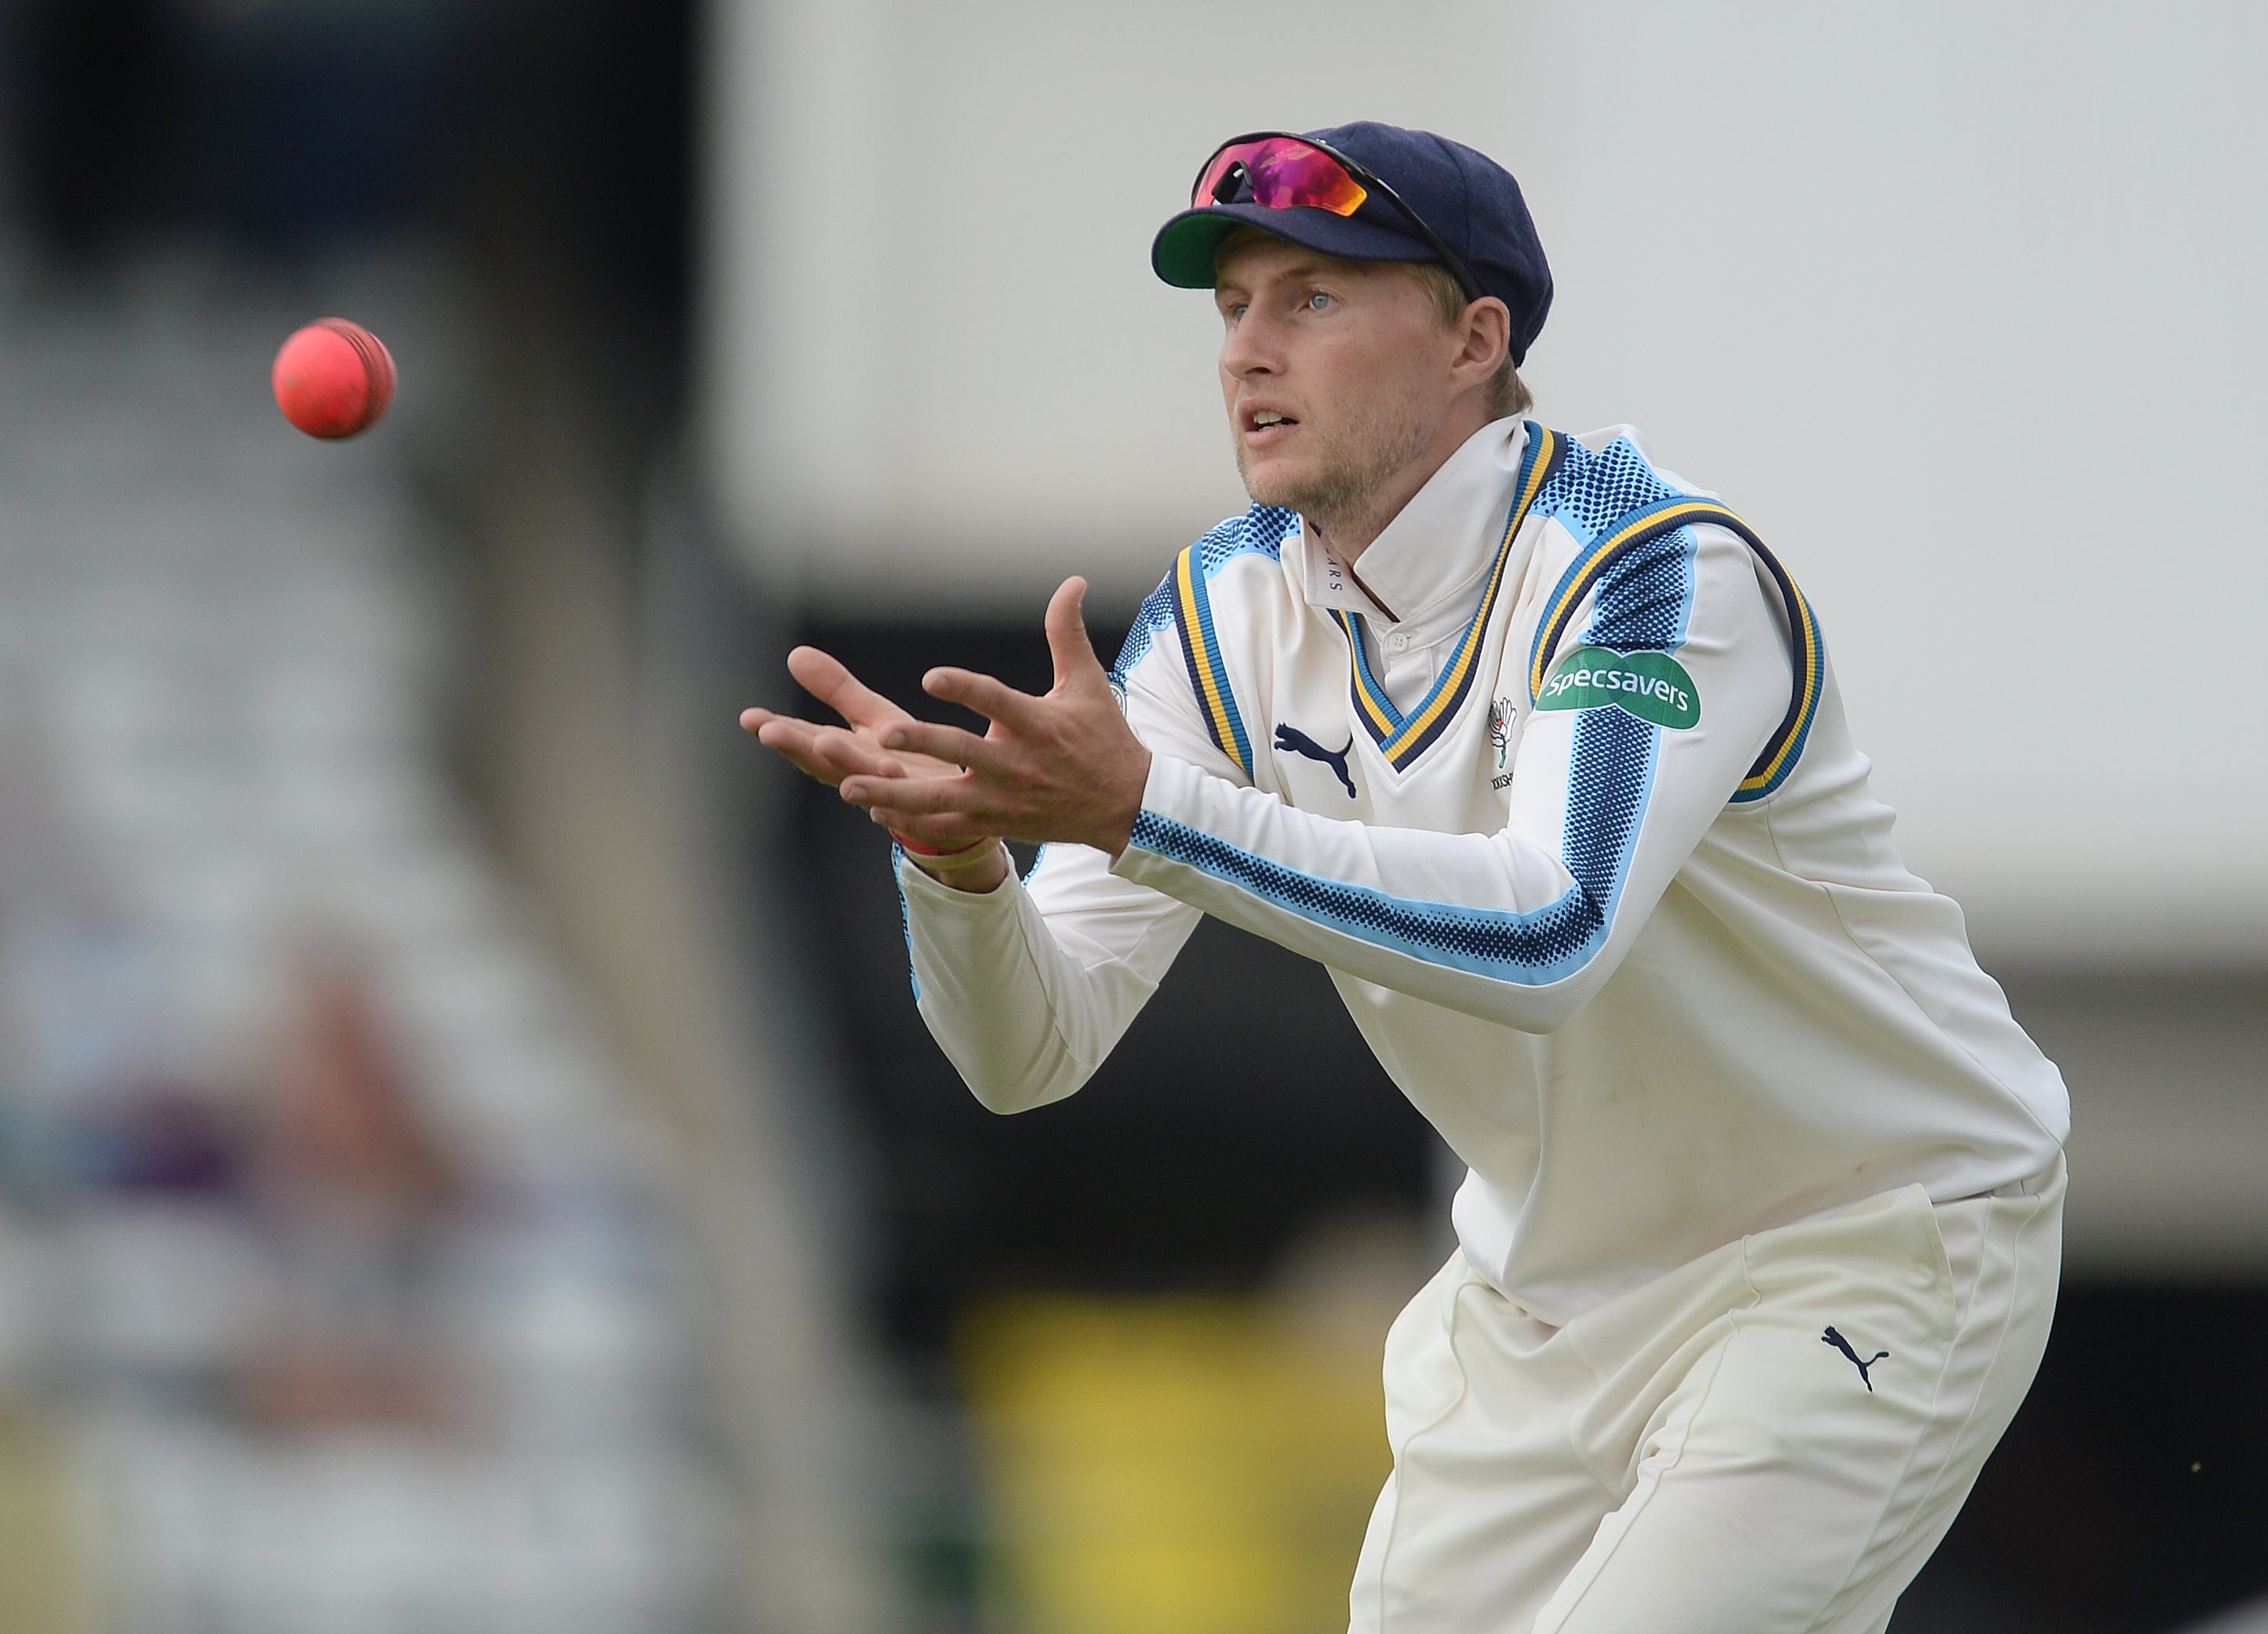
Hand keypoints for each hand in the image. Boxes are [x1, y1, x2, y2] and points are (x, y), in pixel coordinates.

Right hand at [741, 646, 970, 791]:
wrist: (959, 804)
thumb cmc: (907, 758)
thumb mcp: (872, 718)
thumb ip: (837, 691)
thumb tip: (795, 654)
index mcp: (847, 753)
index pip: (806, 740)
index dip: (779, 730)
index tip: (749, 718)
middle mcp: (864, 776)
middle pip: (826, 763)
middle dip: (798, 746)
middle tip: (771, 732)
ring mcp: (893, 795)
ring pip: (863, 782)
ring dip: (842, 764)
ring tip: (824, 742)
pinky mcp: (926, 809)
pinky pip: (908, 807)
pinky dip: (893, 800)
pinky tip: (884, 785)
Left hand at [837, 577, 1150, 856]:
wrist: (1125, 807)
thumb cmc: (1103, 738)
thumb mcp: (1087, 684)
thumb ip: (1066, 633)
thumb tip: (1073, 581)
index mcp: (1038, 724)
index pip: (997, 702)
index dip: (965, 689)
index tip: (931, 678)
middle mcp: (1018, 763)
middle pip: (963, 752)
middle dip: (923, 746)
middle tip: (884, 737)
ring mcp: (1004, 798)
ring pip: (943, 799)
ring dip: (895, 795)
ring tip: (852, 787)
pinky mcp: (997, 822)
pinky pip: (948, 825)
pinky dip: (911, 820)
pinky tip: (874, 809)